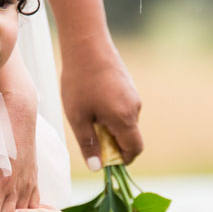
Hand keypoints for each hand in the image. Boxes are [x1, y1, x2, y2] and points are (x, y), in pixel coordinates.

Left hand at [61, 37, 142, 169]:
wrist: (87, 44)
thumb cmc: (79, 81)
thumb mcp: (78, 117)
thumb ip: (88, 144)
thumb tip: (97, 167)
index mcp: (124, 119)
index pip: (134, 150)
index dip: (122, 160)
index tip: (103, 158)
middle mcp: (135, 108)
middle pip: (130, 137)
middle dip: (113, 143)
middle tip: (89, 134)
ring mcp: (134, 96)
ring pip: (126, 123)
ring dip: (110, 127)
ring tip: (87, 113)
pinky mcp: (129, 86)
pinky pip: (124, 109)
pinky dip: (112, 114)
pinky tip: (93, 101)